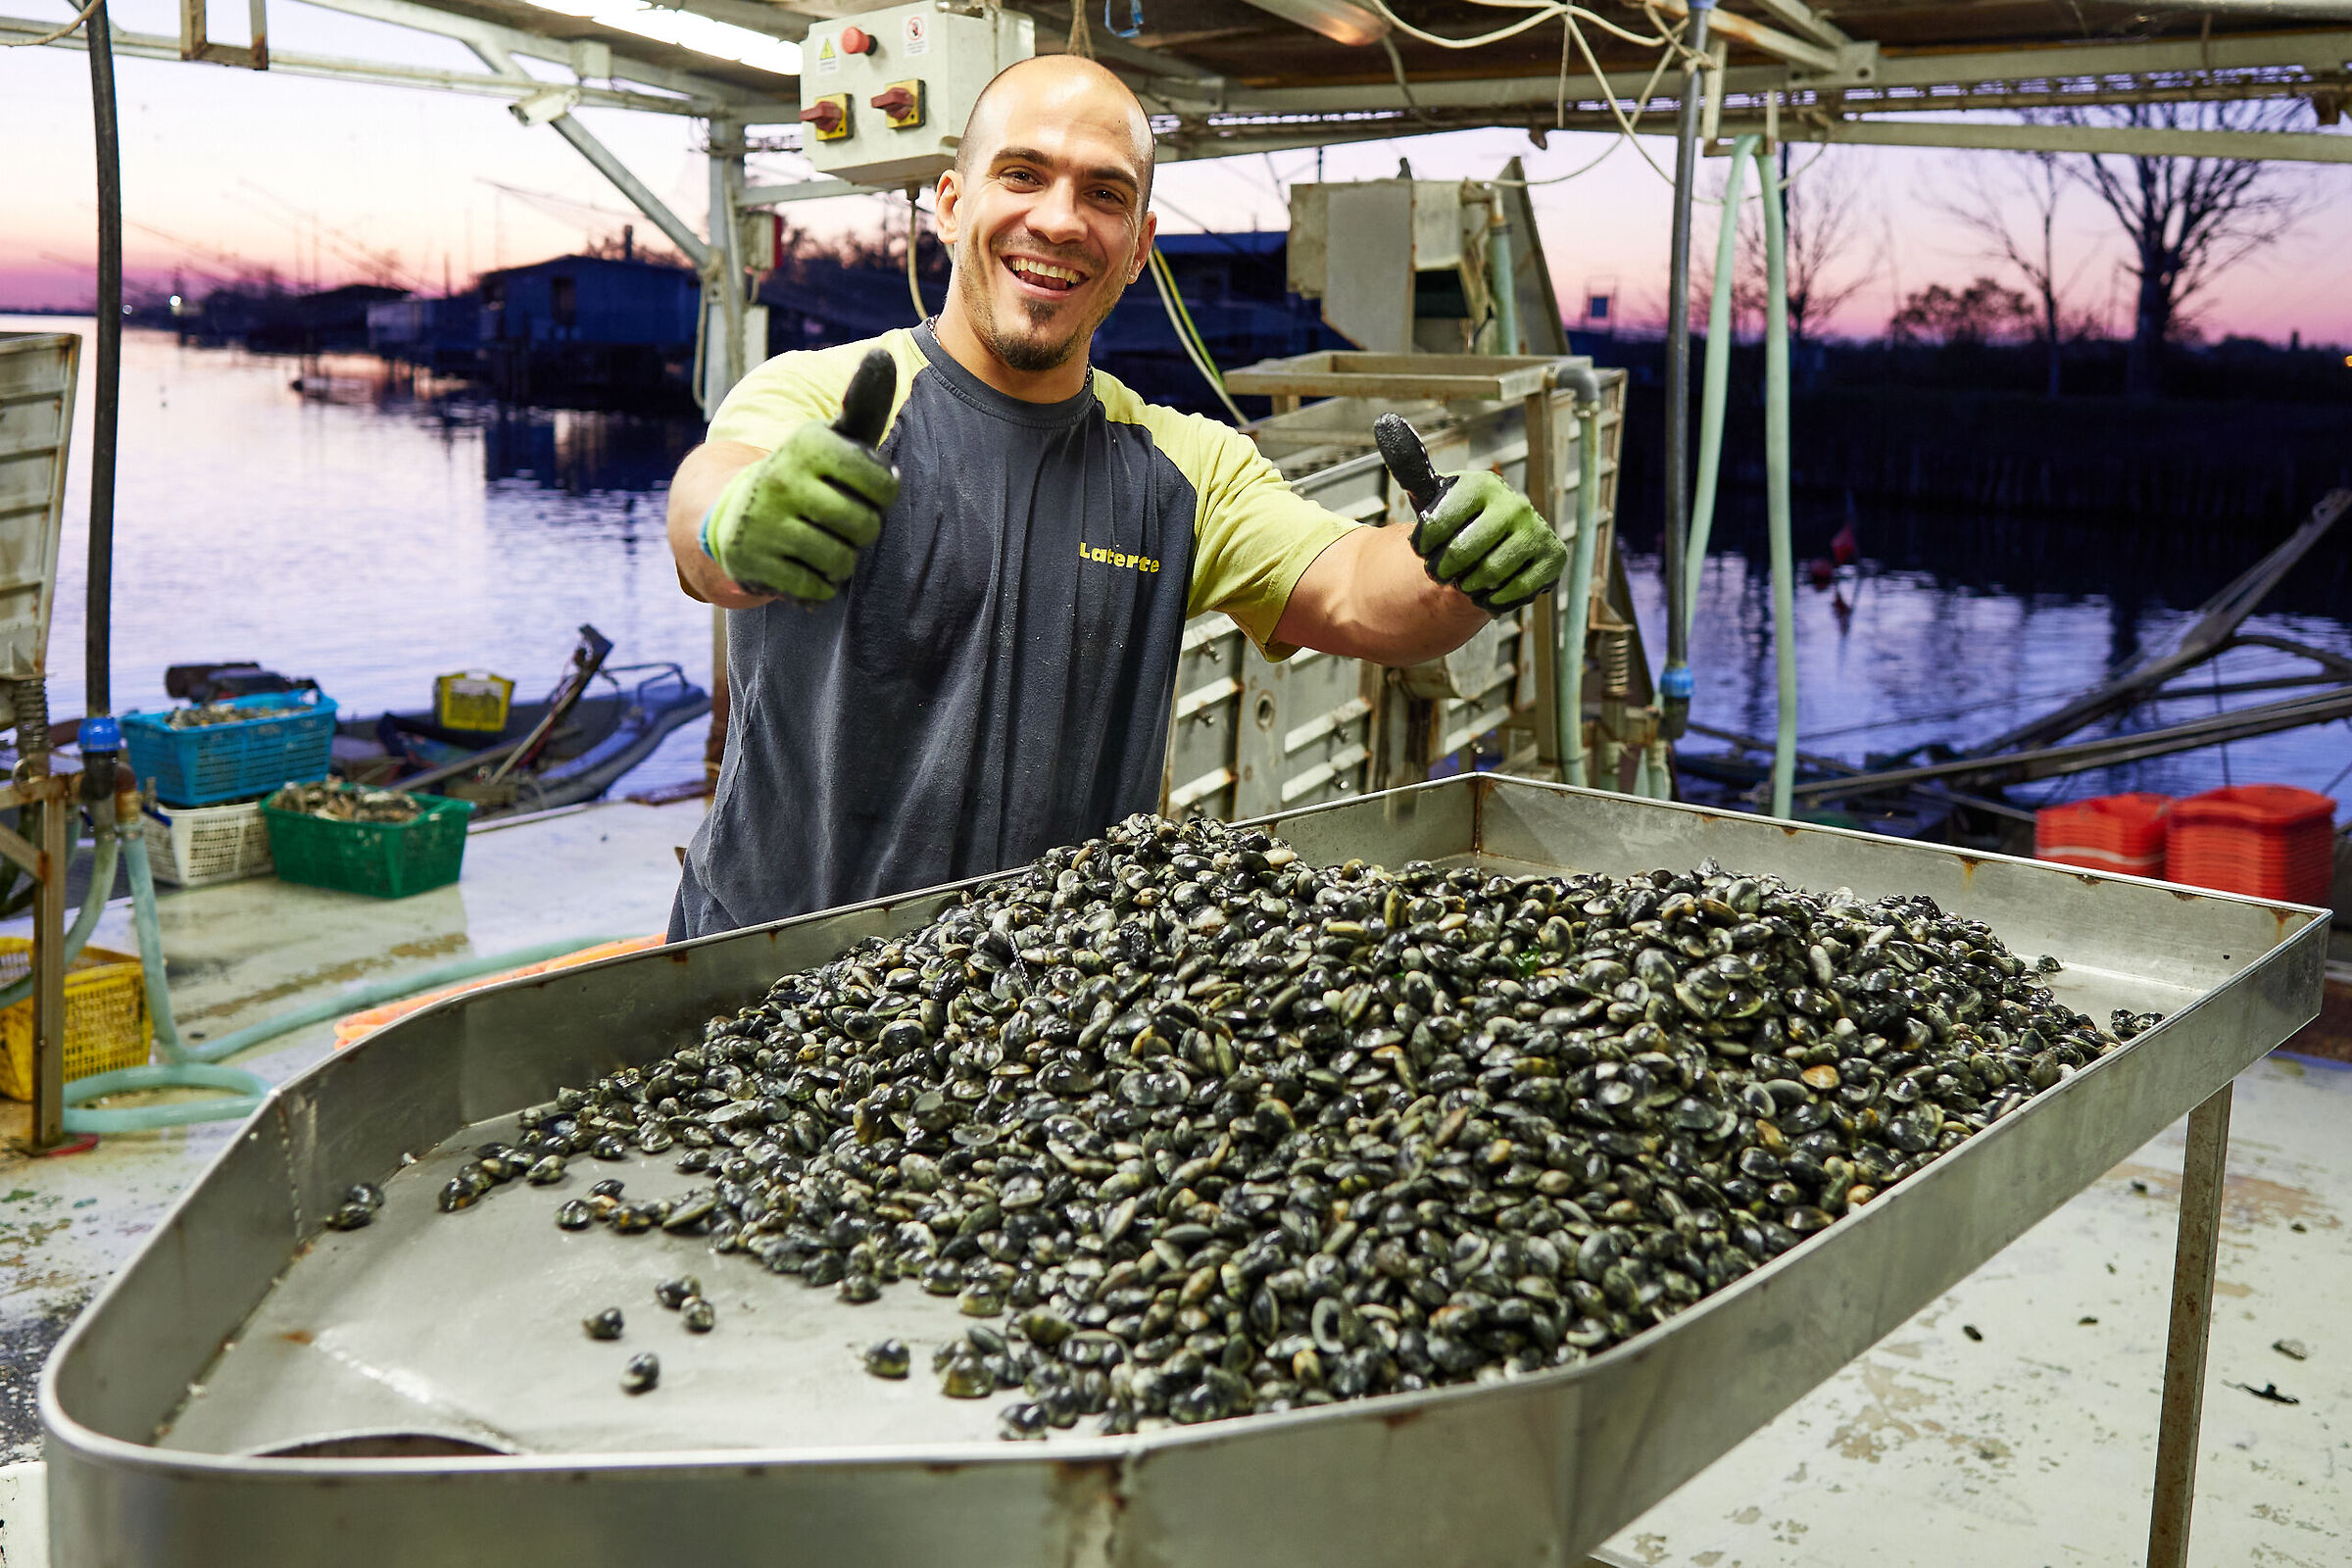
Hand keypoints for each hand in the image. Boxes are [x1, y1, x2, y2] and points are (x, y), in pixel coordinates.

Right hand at [702, 420, 898, 600]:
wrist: (737, 511)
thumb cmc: (807, 475)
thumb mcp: (832, 438)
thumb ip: (864, 404)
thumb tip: (881, 355)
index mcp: (808, 443)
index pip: (883, 484)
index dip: (884, 495)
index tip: (869, 490)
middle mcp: (781, 478)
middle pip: (864, 526)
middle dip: (864, 530)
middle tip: (845, 522)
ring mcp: (763, 521)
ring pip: (840, 560)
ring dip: (842, 560)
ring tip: (827, 544)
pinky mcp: (752, 562)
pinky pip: (814, 588)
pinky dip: (820, 585)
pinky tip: (807, 566)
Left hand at [1411, 470, 1565, 613]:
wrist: (1501, 536)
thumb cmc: (1461, 517)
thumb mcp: (1435, 494)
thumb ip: (1411, 467)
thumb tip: (1389, 425)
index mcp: (1482, 485)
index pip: (1438, 523)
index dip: (1423, 545)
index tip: (1423, 549)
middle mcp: (1514, 504)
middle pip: (1461, 553)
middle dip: (1443, 570)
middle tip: (1440, 573)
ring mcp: (1536, 530)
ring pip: (1488, 574)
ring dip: (1468, 585)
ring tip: (1465, 580)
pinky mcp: (1553, 557)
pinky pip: (1515, 591)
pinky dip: (1495, 598)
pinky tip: (1488, 590)